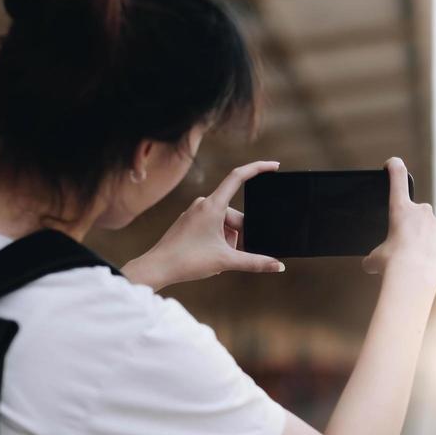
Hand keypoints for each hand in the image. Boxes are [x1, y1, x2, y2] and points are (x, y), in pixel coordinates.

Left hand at [122, 160, 285, 289]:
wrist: (157, 267)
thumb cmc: (187, 261)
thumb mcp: (226, 261)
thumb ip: (255, 262)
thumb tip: (278, 266)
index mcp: (212, 206)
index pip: (239, 177)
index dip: (258, 168)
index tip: (274, 166)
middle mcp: (203, 204)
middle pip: (235, 214)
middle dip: (241, 235)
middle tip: (235, 255)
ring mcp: (195, 213)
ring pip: (224, 223)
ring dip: (229, 241)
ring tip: (219, 259)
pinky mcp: (189, 222)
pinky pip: (212, 227)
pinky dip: (218, 241)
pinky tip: (211, 257)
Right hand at [362, 157, 435, 289]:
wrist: (414, 279)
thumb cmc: (391, 265)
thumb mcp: (374, 260)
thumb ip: (373, 256)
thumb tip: (370, 264)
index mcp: (400, 209)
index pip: (397, 177)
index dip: (393, 166)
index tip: (391, 163)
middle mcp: (421, 212)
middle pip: (414, 212)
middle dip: (409, 226)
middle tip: (402, 245)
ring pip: (428, 229)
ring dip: (421, 239)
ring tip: (413, 259)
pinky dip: (432, 251)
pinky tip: (424, 264)